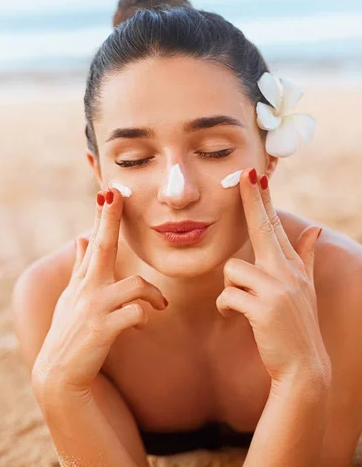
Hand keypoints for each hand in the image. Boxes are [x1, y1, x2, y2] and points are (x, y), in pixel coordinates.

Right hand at [31, 187, 167, 396]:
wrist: (59, 374)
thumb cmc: (70, 330)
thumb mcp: (72, 296)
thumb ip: (80, 266)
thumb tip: (81, 237)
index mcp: (83, 279)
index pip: (95, 241)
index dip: (102, 217)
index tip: (108, 192)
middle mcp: (87, 288)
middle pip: (102, 247)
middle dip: (109, 220)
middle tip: (115, 195)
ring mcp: (94, 308)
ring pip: (135, 285)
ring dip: (153, 293)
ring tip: (159, 304)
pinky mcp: (103, 329)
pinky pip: (135, 313)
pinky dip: (145, 315)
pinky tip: (145, 321)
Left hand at [216, 168, 330, 385]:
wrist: (304, 366)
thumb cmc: (297, 323)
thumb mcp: (305, 288)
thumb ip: (306, 256)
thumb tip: (314, 230)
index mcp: (291, 265)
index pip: (275, 225)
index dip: (264, 200)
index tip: (256, 175)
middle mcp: (286, 272)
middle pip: (263, 228)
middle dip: (252, 200)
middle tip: (245, 175)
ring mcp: (276, 289)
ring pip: (233, 269)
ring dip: (231, 288)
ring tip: (242, 304)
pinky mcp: (262, 308)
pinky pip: (228, 295)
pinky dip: (226, 306)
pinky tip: (235, 316)